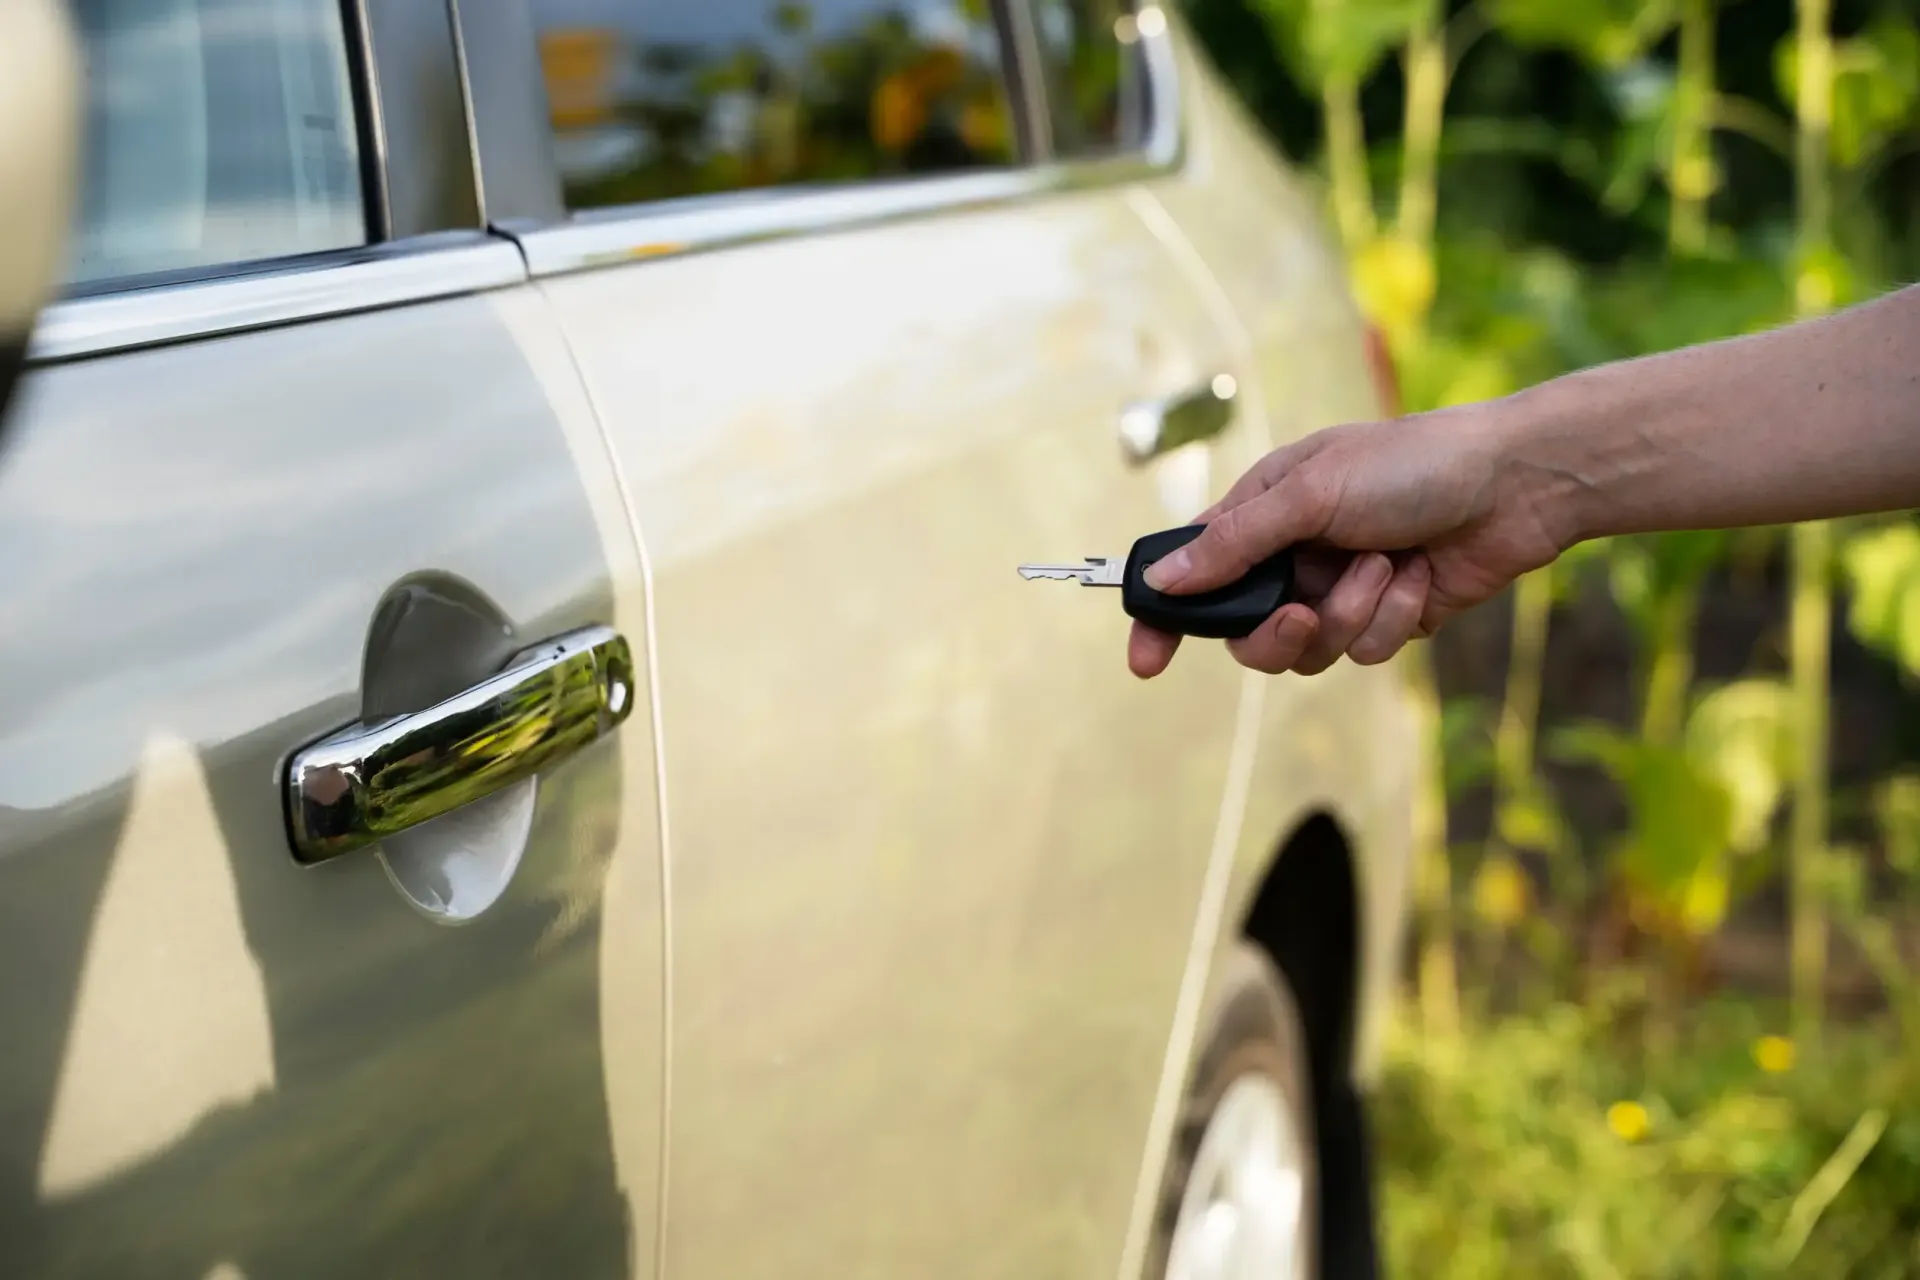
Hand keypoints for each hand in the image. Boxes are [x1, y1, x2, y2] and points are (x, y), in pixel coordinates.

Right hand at [1127, 404, 1569, 678]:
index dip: (1165, 617)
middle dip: (1278, 630)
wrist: (1515, 485)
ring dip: (1352, 613)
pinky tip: (1420, 575)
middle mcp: (1295, 555)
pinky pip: (1365, 649)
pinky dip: (1393, 617)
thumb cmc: (1411, 465)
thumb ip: (1235, 544)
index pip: (1194, 572)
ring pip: (1309, 650)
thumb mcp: (1311, 494)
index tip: (1145, 661)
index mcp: (1264, 512)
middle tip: (1302, 614)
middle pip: (1247, 632)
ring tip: (1387, 566)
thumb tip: (1163, 581)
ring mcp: (1340, 589)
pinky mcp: (1387, 618)